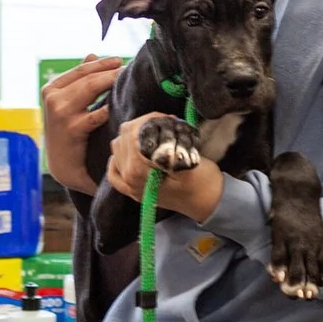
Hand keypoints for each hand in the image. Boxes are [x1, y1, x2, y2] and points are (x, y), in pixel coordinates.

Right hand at [41, 55, 122, 195]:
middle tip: (128, 70)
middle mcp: (52, 98)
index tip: (119, 60)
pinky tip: (120, 106)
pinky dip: (109, 108)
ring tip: (126, 81)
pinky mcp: (71, 129)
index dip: (101, 64)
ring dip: (111, 82)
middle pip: (87, 78)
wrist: (63, 165)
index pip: (80, 70)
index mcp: (51, 88)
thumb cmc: (68, 131)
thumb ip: (79, 79)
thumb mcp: (67, 103)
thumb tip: (92, 54)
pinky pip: (96, 114)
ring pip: (90, 89)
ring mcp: (60, 113)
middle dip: (110, 72)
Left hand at [107, 113, 224, 223]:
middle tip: (161, 123)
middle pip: (122, 139)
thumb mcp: (188, 159)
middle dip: (140, 126)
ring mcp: (130, 186)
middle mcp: (129, 179)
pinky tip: (129, 152)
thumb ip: (165, 145)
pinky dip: (118, 159)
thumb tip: (154, 125)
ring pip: (116, 150)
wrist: (209, 203)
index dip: (148, 120)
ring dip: (130, 138)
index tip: (165, 117)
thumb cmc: (203, 182)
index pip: (131, 134)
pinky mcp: (133, 190)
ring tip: (151, 134)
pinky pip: (114, 173)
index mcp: (139, 171)